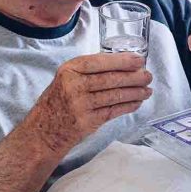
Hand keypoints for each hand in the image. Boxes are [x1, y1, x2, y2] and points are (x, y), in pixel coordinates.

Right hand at [27, 52, 151, 155]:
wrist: (43, 131)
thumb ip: (88, 70)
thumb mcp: (66, 78)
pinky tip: (137, 102)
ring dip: (135, 92)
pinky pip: (113, 111)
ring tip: (147, 90)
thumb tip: (122, 63)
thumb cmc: (58, 101)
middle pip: (111, 79)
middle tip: (148, 75)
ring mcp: (80, 105)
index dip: (122, 60)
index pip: (100, 62)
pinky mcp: (87, 122)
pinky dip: (128, 106)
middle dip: (134, 77)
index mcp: (69, 70)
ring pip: (115, 96)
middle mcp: (74, 86)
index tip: (139, 60)